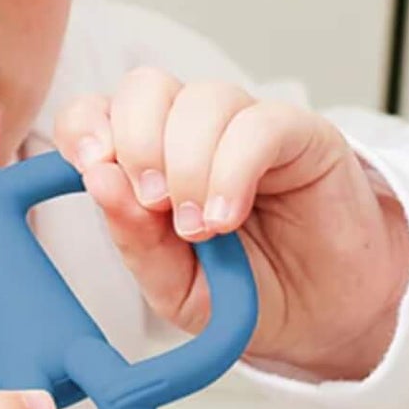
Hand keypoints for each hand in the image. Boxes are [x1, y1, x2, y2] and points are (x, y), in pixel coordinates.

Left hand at [54, 69, 408, 381]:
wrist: (323, 320)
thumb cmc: (245, 293)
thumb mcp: (175, 285)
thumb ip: (135, 240)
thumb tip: (98, 181)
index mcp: (149, 158)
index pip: (97, 109)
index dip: (85, 127)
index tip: (92, 169)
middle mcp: (194, 131)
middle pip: (145, 88)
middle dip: (136, 143)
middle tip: (153, 206)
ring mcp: (247, 127)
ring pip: (202, 100)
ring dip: (188, 165)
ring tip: (200, 229)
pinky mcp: (302, 134)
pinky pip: (259, 124)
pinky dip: (232, 170)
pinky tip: (226, 216)